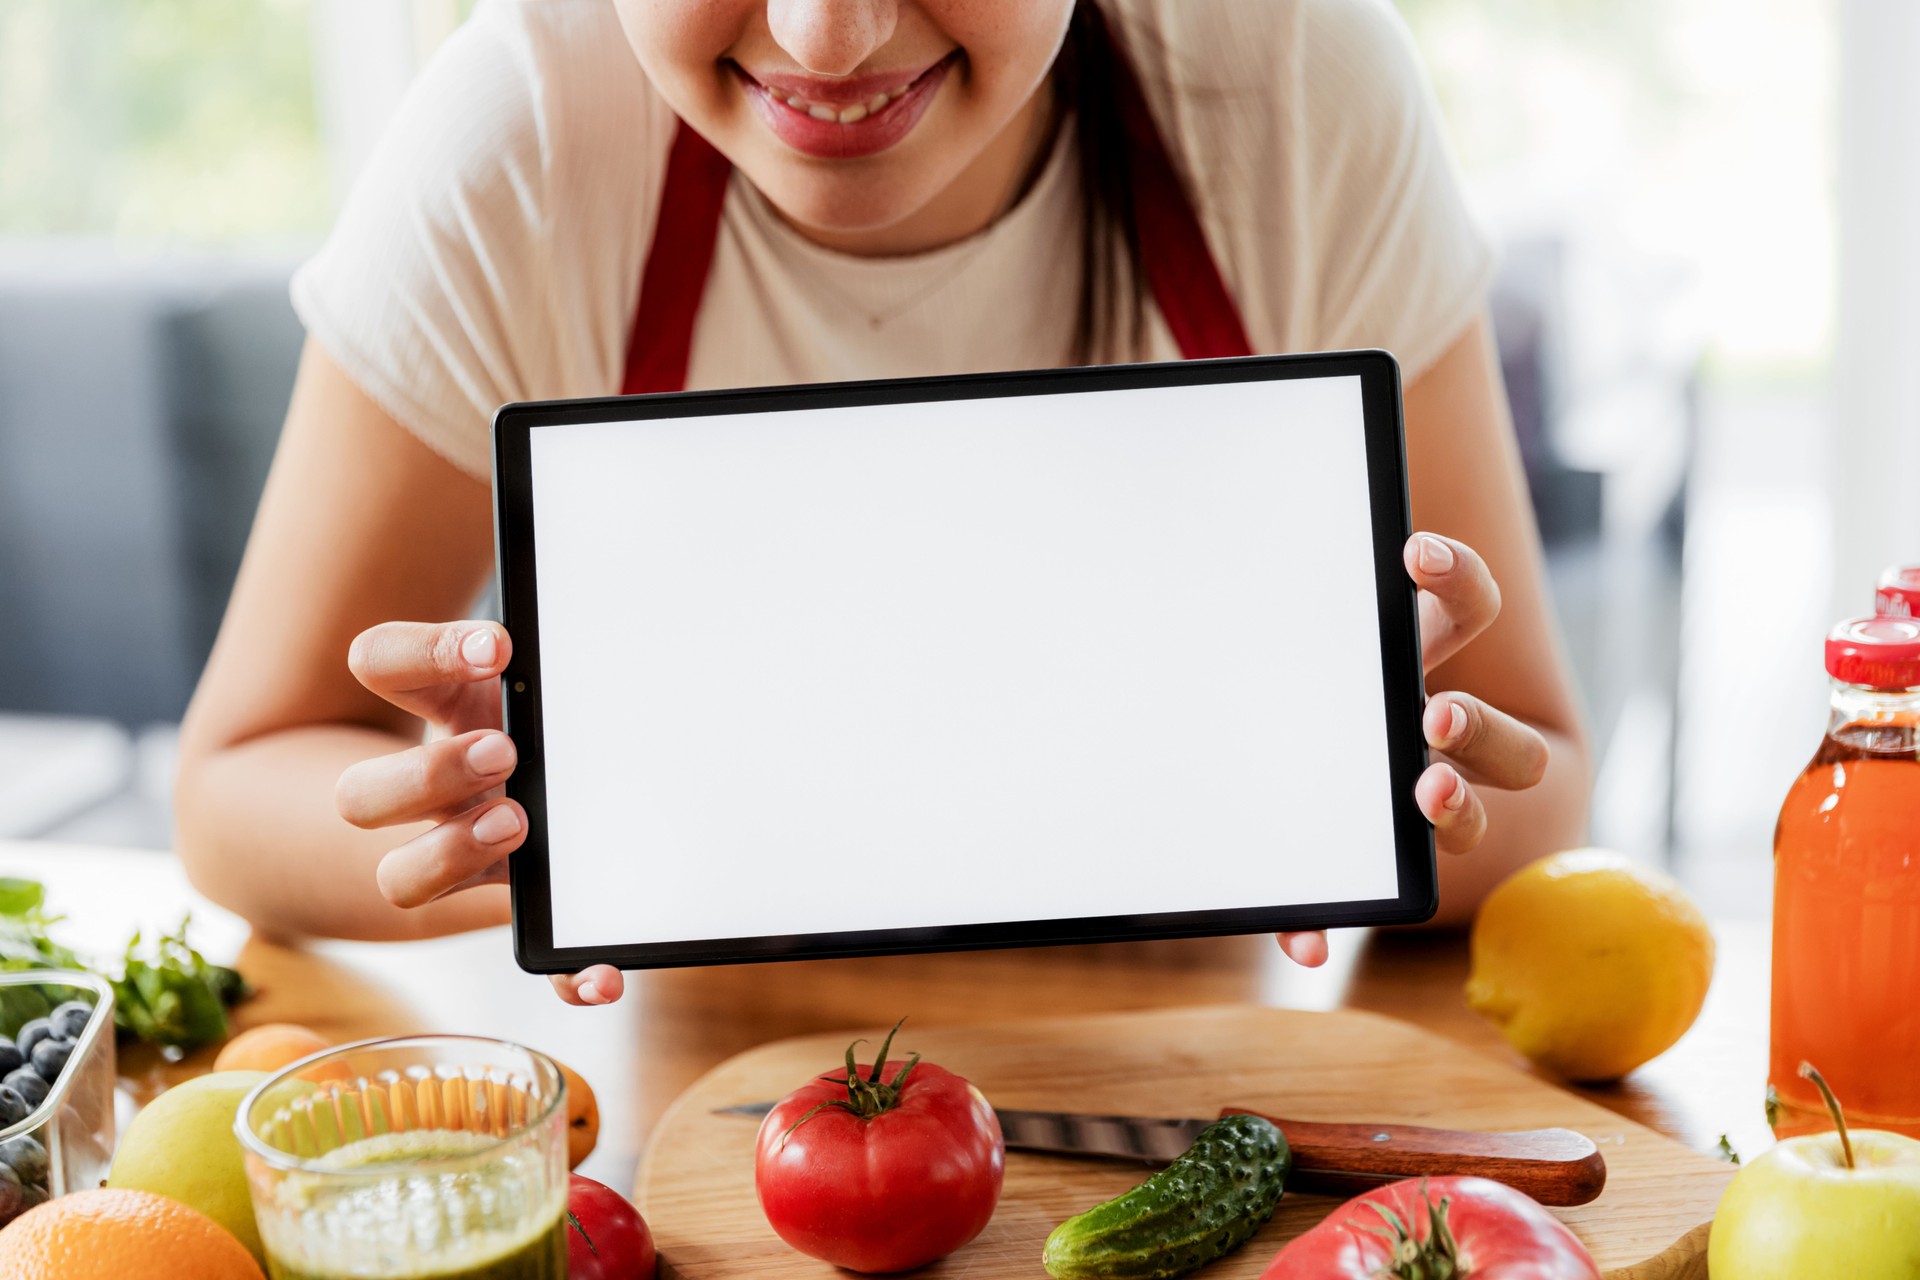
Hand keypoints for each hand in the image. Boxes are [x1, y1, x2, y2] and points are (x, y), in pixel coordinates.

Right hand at [336, 620, 623, 1006]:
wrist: (554, 795)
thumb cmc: (553, 722)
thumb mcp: (549, 686)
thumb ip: (565, 670)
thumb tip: (617, 644)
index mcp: (445, 711)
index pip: (382, 663)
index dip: (420, 652)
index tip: (497, 647)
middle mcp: (433, 792)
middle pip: (358, 796)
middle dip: (425, 773)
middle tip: (501, 751)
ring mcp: (462, 856)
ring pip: (401, 881)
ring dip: (452, 853)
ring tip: (517, 822)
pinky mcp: (517, 909)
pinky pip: (531, 955)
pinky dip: (564, 970)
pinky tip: (602, 975)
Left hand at [1275, 533, 1549, 967]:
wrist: (1221, 733)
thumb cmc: (1258, 672)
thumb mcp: (1269, 635)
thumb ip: (1268, 601)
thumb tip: (1282, 566)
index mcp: (1408, 662)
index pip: (1467, 609)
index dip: (1457, 579)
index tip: (1411, 553)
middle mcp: (1429, 736)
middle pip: (1509, 744)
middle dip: (1482, 730)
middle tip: (1432, 718)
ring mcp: (1409, 801)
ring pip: (1471, 818)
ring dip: (1459, 813)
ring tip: (1425, 797)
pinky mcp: (1368, 863)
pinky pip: (1358, 900)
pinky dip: (1323, 921)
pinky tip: (1302, 941)